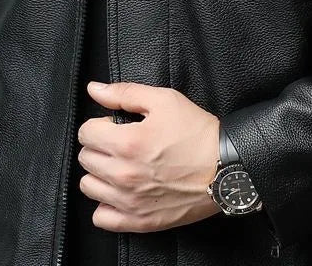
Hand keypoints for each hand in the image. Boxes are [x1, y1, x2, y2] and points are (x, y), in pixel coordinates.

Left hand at [77, 81, 221, 232]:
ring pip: (89, 186)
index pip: (86, 133)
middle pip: (86, 158)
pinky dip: (106, 203)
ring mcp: (130, 201)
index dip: (100, 123)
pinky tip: (121, 191)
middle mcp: (124, 175)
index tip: (115, 125)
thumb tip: (94, 89)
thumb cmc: (197, 133)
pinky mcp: (139, 221)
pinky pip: (101, 217)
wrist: (225, 168)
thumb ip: (124, 93)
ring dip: (100, 173)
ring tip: (121, 165)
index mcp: (127, 143)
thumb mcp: (164, 100)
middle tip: (121, 142)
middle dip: (99, 146)